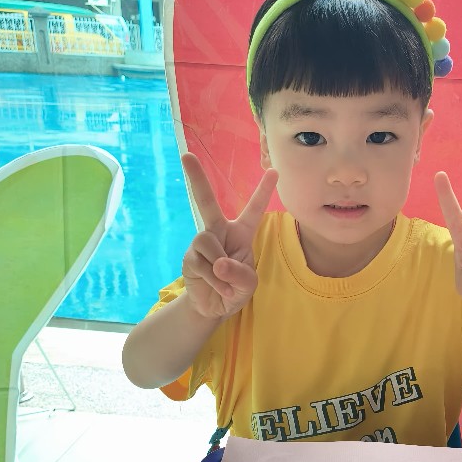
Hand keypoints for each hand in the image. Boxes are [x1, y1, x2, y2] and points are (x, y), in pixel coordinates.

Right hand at [181, 153, 276, 319]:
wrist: (212, 307)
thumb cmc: (235, 289)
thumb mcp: (247, 284)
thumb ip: (239, 273)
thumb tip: (219, 263)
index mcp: (241, 233)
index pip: (253, 210)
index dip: (263, 191)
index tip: (274, 171)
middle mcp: (219, 232)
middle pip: (206, 201)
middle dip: (196, 178)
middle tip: (186, 154)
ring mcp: (201, 243)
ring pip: (207, 242)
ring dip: (219, 267)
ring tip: (224, 282)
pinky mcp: (189, 257)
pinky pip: (200, 262)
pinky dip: (213, 279)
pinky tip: (215, 286)